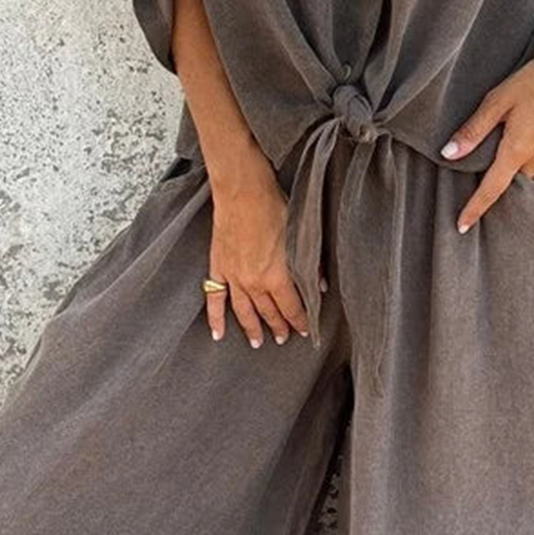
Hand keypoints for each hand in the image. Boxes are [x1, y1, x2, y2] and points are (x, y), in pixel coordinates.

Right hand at [204, 151, 311, 346]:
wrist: (242, 192)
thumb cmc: (272, 208)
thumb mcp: (300, 236)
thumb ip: (309, 264)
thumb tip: (318, 284)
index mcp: (276, 277)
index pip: (291, 308)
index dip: (300, 322)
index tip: (305, 331)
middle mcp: (254, 283)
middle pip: (268, 313)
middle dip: (278, 327)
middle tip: (284, 338)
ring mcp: (234, 277)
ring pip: (244, 311)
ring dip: (252, 328)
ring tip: (258, 342)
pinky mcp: (218, 268)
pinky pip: (215, 299)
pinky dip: (215, 318)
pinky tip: (218, 333)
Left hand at [441, 56, 533, 232]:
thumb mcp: (496, 101)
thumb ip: (473, 130)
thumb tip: (448, 154)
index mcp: (517, 149)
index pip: (492, 189)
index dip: (475, 209)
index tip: (462, 226)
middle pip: (512, 190)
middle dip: (497, 198)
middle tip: (479, 204)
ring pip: (532, 186)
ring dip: (518, 191)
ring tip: (503, 192)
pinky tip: (529, 179)